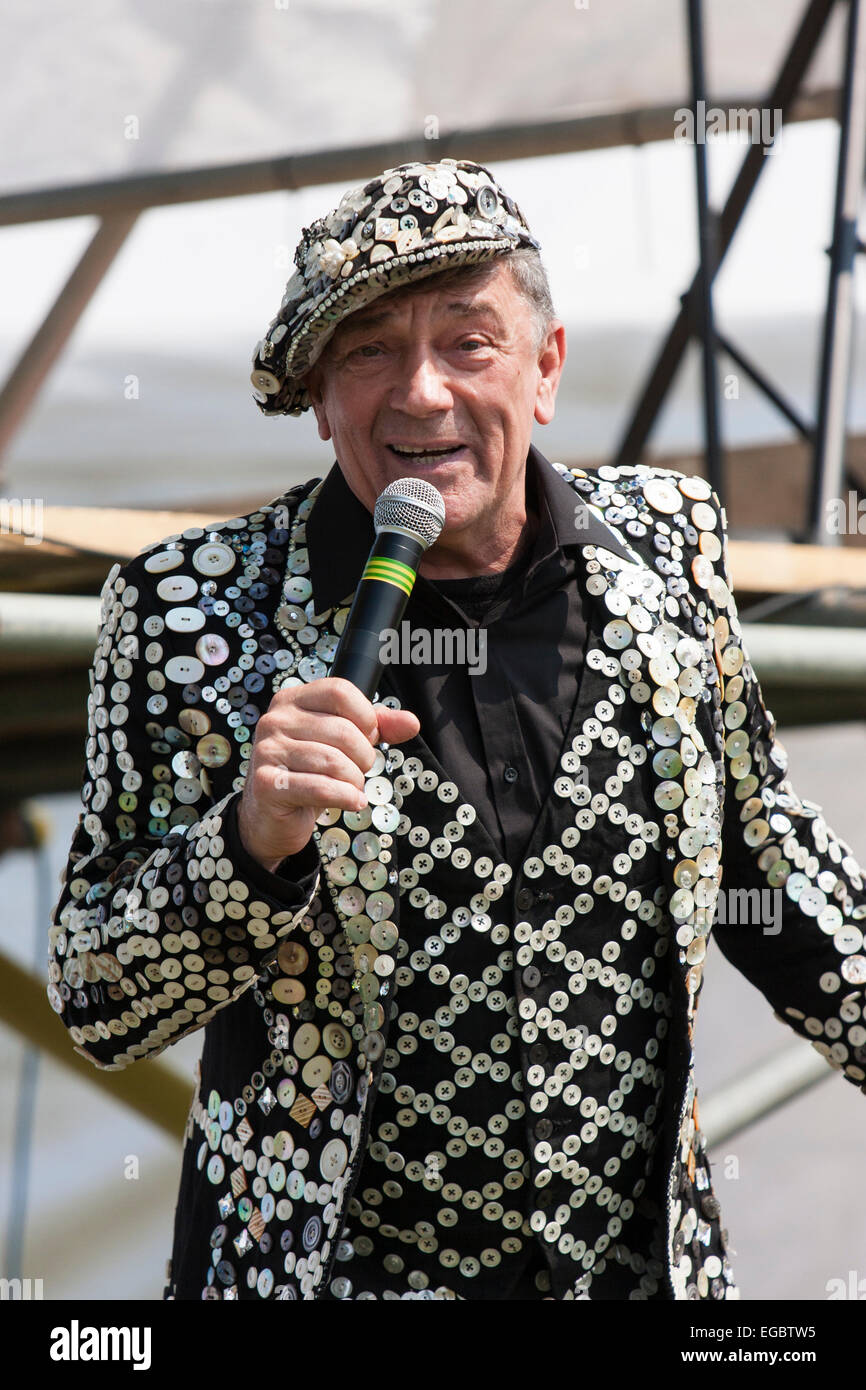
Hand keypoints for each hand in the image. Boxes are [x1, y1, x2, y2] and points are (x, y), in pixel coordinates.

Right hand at [236, 678, 419, 871]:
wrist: (271, 816)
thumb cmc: (308, 773)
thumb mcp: (343, 743)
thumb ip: (377, 727)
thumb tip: (411, 722)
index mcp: (292, 700)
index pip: (339, 691)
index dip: (365, 717)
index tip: (367, 737)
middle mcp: (275, 720)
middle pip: (343, 730)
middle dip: (363, 757)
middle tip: (358, 771)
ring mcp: (268, 751)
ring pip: (334, 762)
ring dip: (354, 781)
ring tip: (350, 788)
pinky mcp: (267, 784)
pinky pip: (321, 788)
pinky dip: (346, 798)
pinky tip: (350, 802)